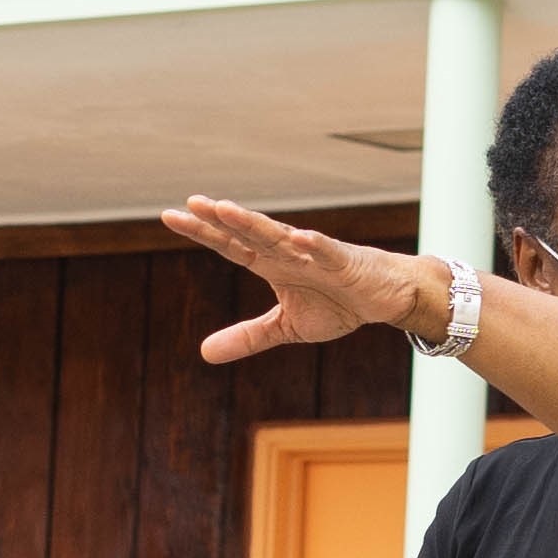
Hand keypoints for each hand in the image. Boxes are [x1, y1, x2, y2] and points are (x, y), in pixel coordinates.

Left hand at [166, 198, 446, 362]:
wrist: (386, 298)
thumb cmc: (338, 303)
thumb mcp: (286, 327)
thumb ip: (247, 336)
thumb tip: (203, 353)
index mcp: (272, 264)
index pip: (230, 245)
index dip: (203, 232)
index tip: (171, 216)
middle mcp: (288, 252)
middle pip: (248, 233)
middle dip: (220, 220)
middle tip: (190, 204)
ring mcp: (316, 254)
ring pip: (280, 236)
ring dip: (254, 224)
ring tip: (226, 210)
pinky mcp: (345, 262)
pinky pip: (328, 253)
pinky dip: (315, 246)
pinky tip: (300, 237)